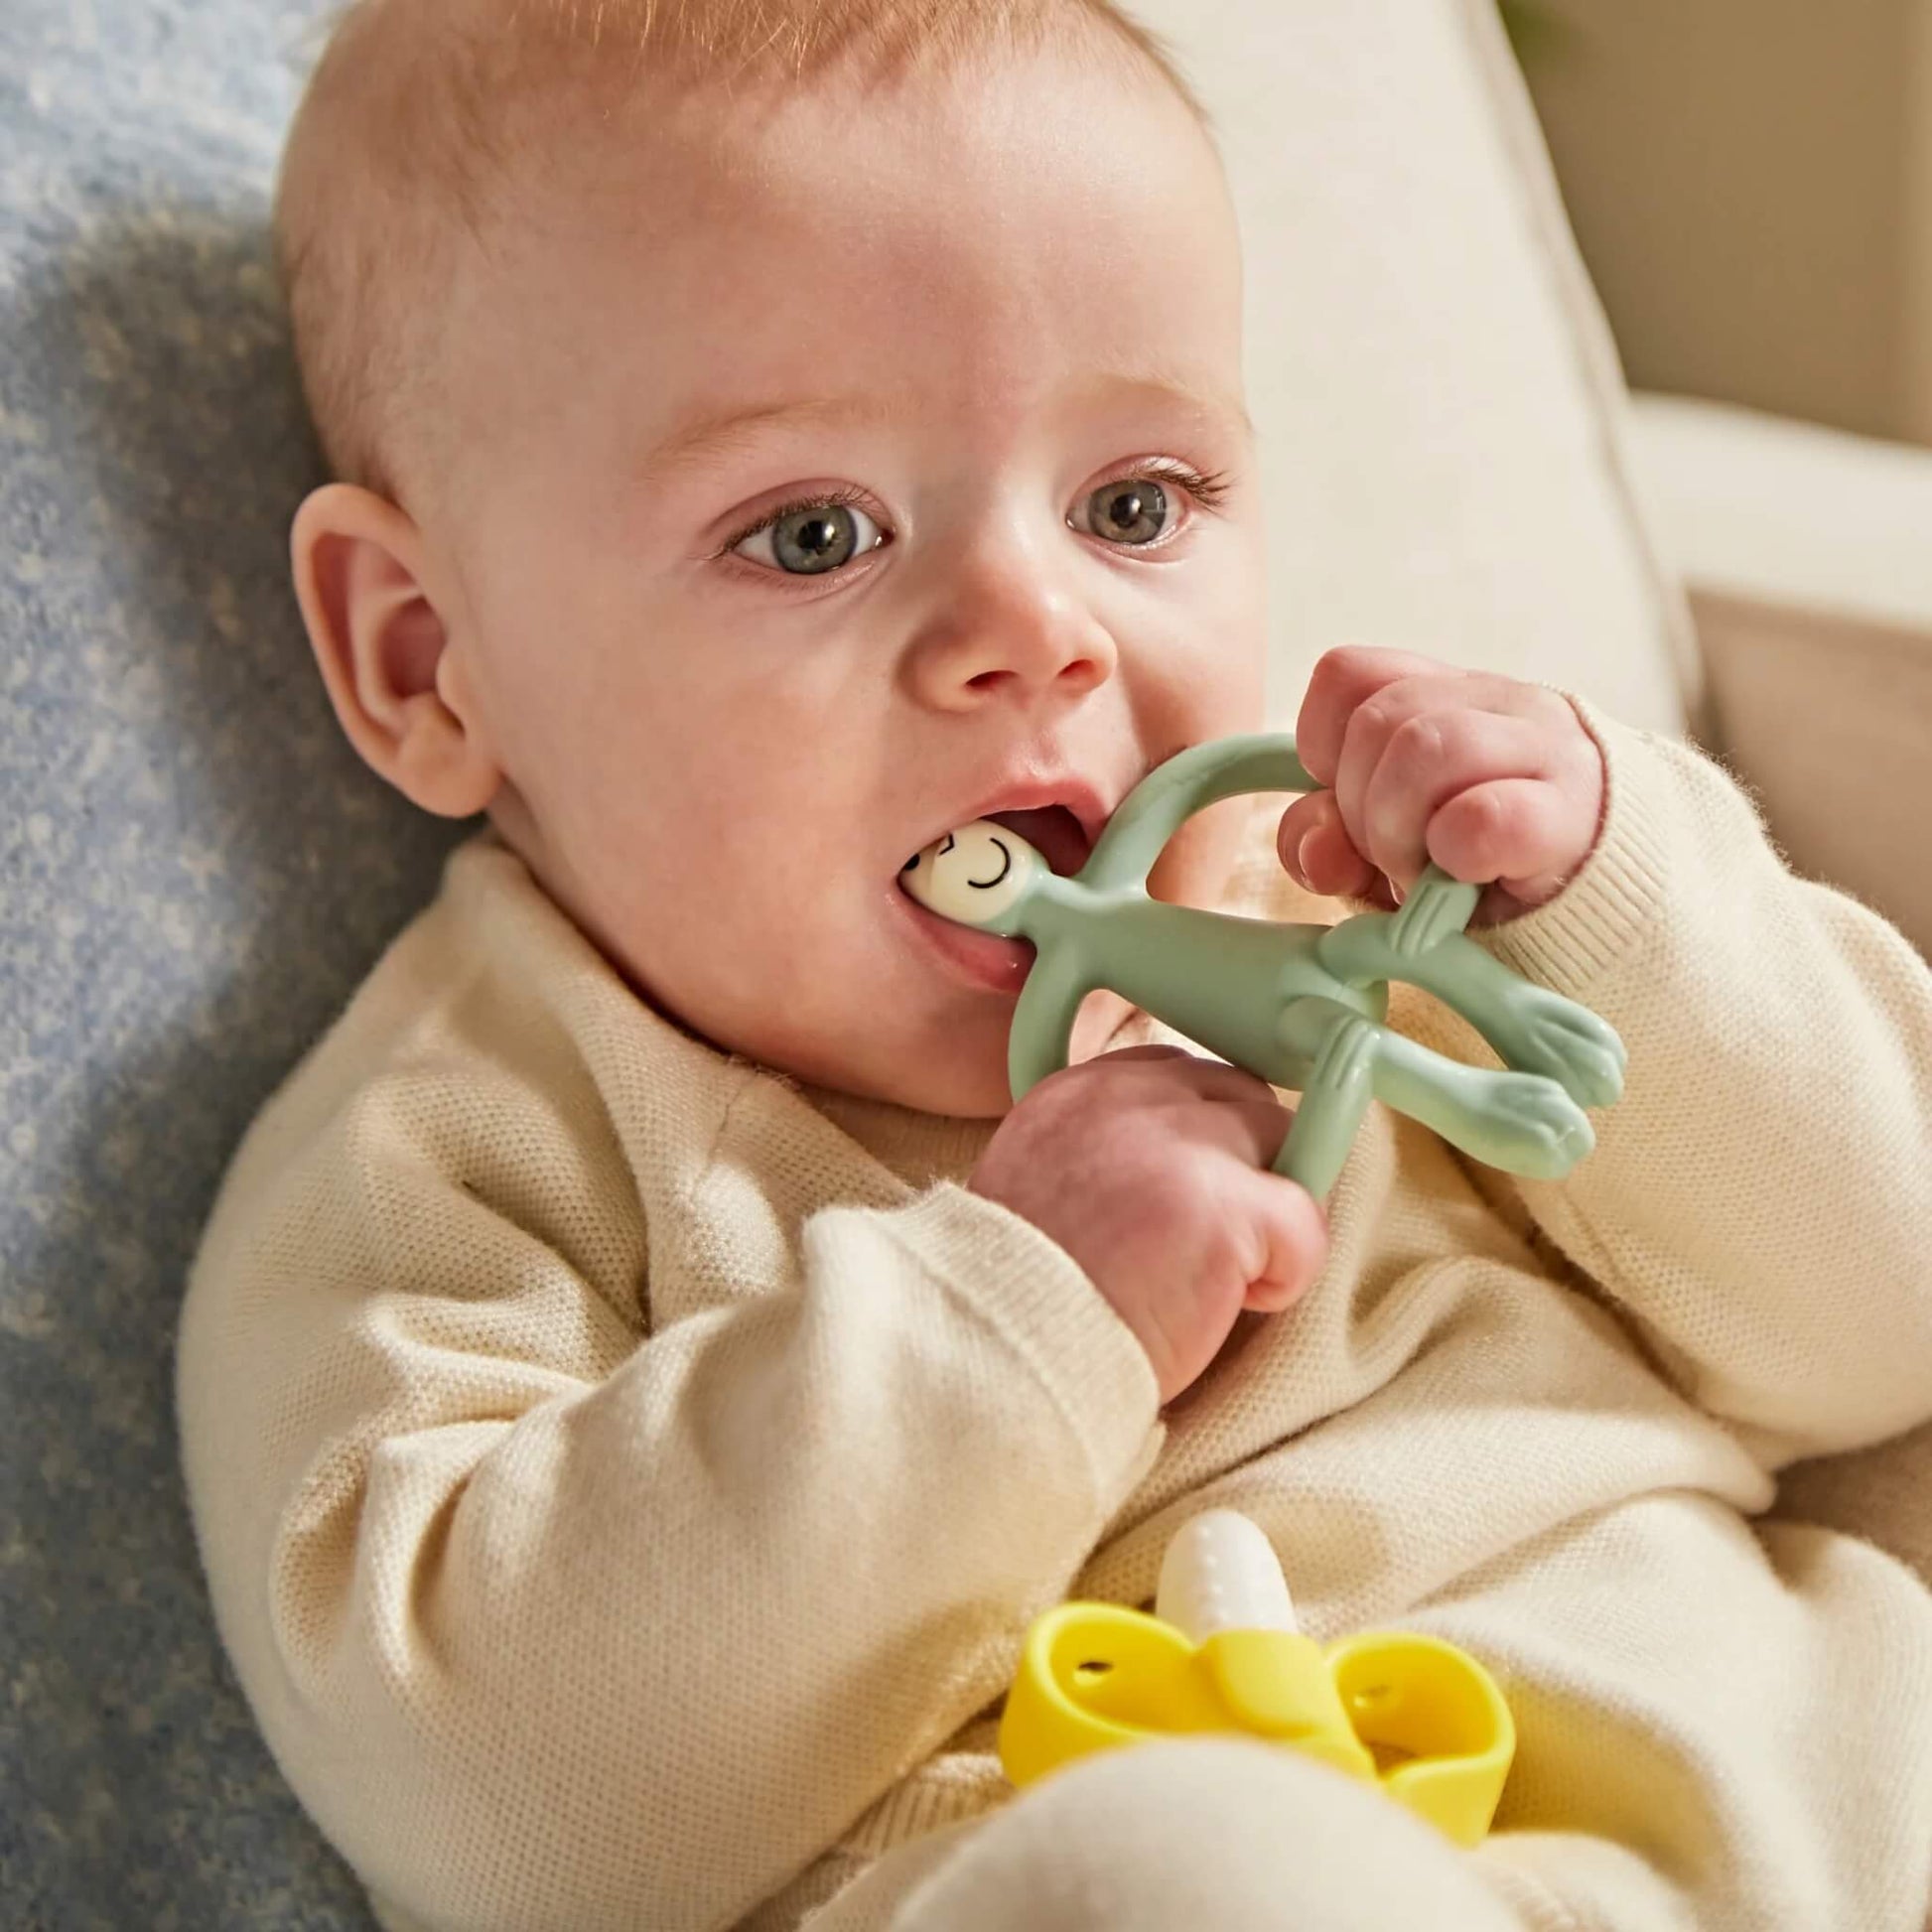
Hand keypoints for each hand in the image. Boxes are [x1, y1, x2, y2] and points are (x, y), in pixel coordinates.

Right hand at [968, 1046, 1328, 1406]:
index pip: (1180, 1074)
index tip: (1197, 1194)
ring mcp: (1180, 1144)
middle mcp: (1126, 1101)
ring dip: (1270, 1214)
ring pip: (1283, 1144)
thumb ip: (1101, 1158)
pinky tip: (1238, 1307)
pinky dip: (1288, 1274)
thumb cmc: (1026, 1302)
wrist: (1008, 1357)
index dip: (1207, 1133)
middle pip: (1242, 1097)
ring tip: (1224, 1279)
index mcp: (1076, 1096)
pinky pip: (1305, 1221)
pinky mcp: (1224, 1205)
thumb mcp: (1041, 1192)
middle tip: (1219, 1243)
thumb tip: (1176, 1176)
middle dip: (1250, 1166)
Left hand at [1277, 646, 1606, 926]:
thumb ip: (1329, 846)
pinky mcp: (1573, 814)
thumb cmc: (1483, 869)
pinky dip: (1455, 853)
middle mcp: (1496, 704)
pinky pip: (1487, 815)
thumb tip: (1313, 849)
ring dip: (1399, 831)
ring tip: (1428, 874)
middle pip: (1379, 719)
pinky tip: (1467, 878)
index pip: (1347, 675)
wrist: (1609, 900)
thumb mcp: (1387, 853)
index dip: (1322, 747)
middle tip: (1394, 858)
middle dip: (1360, 807)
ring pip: (1426, 746)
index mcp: (1443, 695)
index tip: (1347, 804)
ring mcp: (1543, 749)